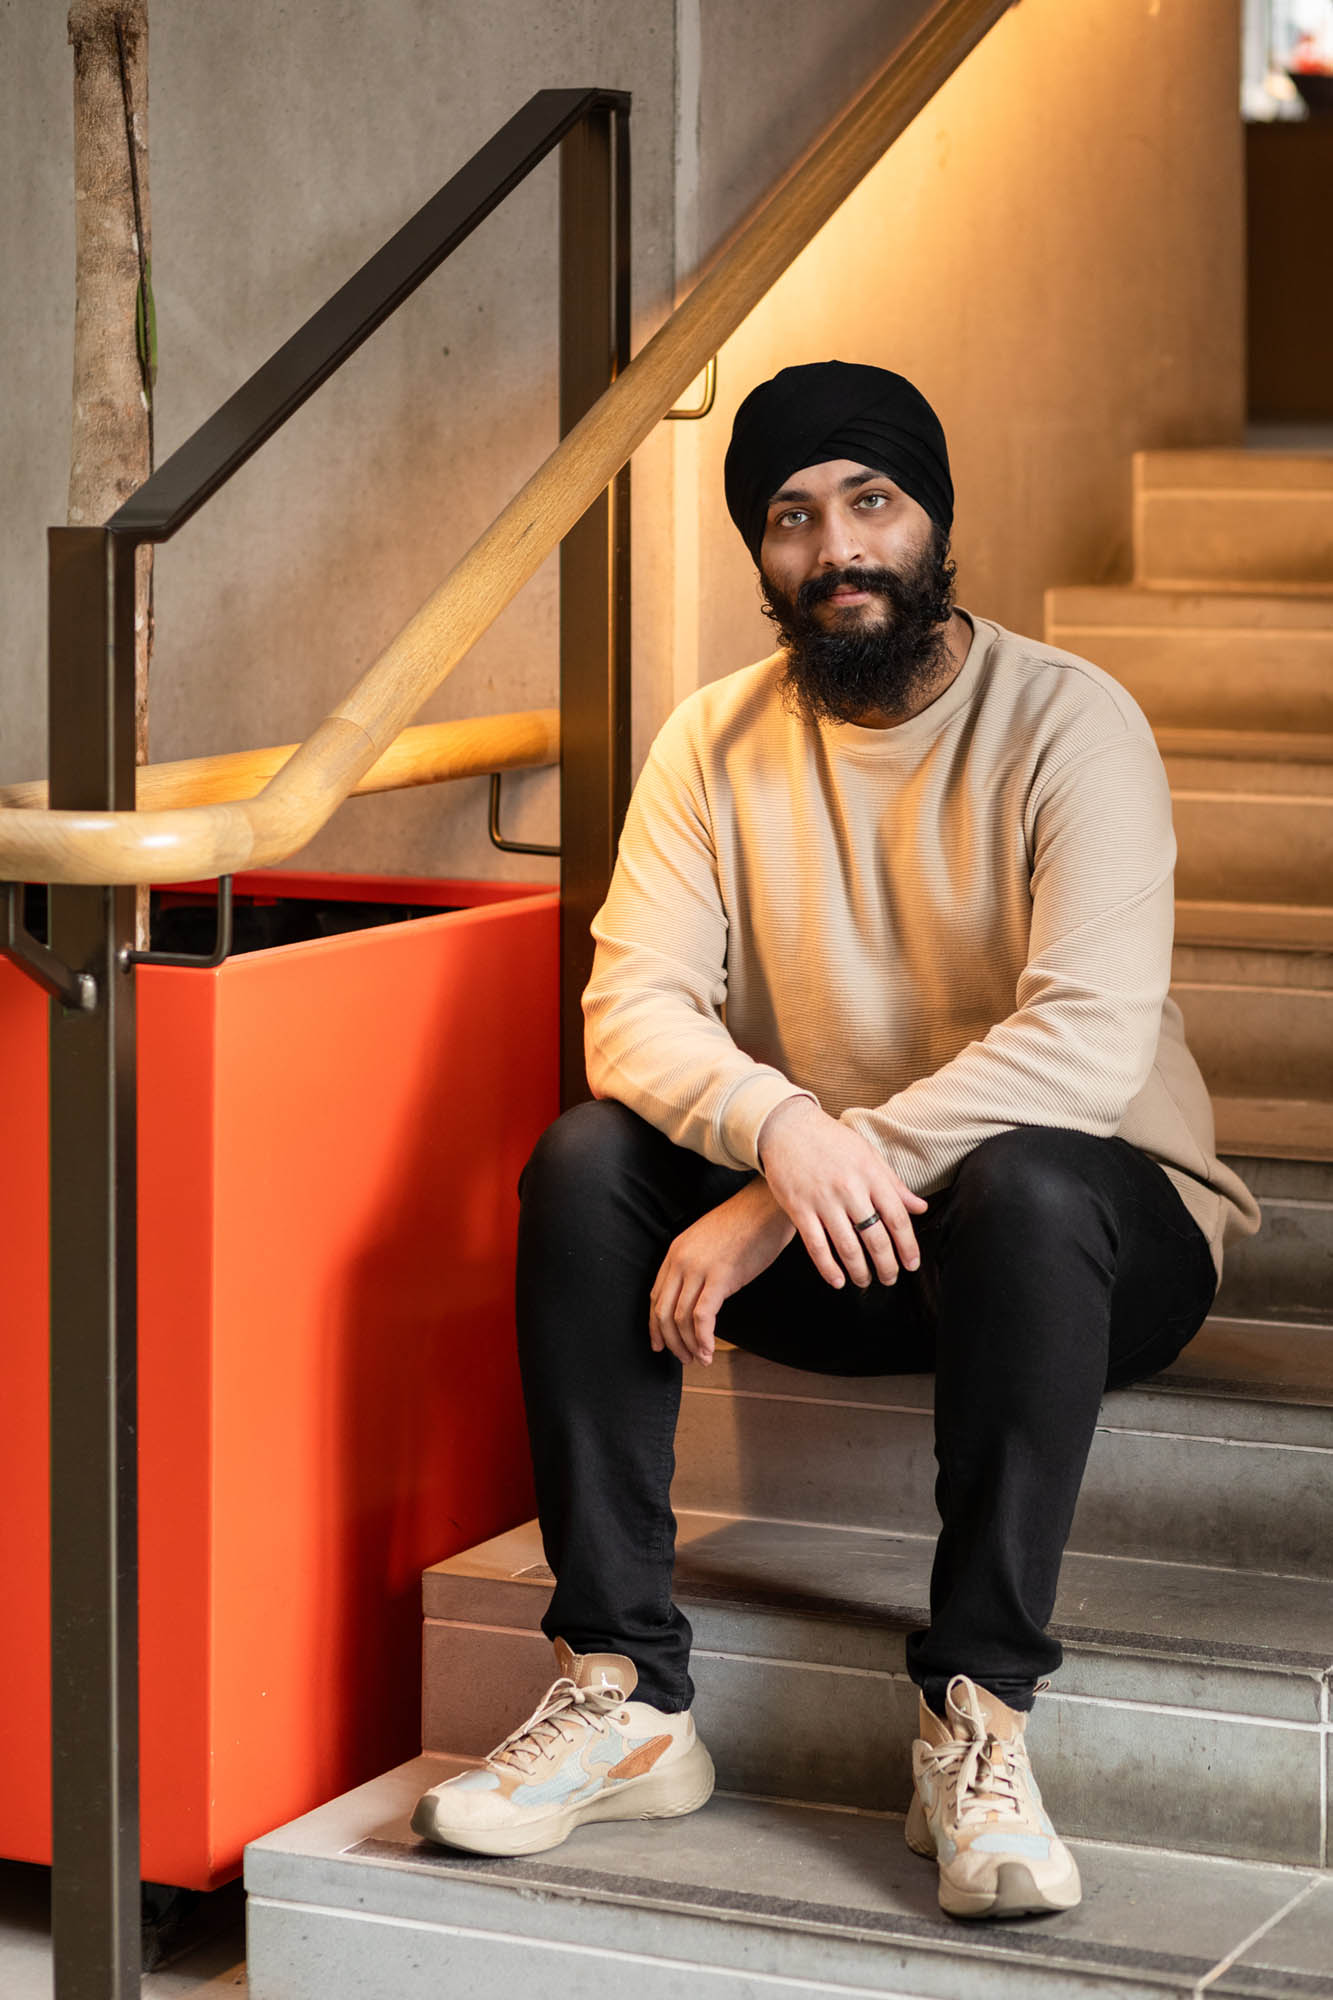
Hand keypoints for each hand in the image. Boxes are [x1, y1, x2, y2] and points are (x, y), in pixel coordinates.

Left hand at [649, 1177, 795, 1367]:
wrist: (768, 1205)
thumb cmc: (746, 1224)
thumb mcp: (709, 1243)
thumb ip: (698, 1266)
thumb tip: (699, 1296)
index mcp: (675, 1252)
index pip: (655, 1296)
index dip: (655, 1325)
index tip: (660, 1344)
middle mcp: (681, 1260)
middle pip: (663, 1311)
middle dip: (671, 1341)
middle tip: (683, 1359)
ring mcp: (699, 1268)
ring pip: (681, 1318)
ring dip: (688, 1345)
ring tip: (700, 1359)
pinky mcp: (721, 1276)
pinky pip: (703, 1316)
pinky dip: (703, 1339)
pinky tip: (709, 1351)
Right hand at [757, 1096, 926, 1289]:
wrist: (788, 1127)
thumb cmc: (832, 1141)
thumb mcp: (868, 1156)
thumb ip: (894, 1185)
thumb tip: (920, 1207)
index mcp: (871, 1175)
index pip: (897, 1218)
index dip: (908, 1246)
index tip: (912, 1264)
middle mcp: (850, 1189)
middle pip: (875, 1238)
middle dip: (887, 1265)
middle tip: (890, 1278)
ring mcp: (823, 1200)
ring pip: (847, 1247)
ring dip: (860, 1271)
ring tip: (865, 1281)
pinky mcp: (799, 1209)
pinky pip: (816, 1247)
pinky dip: (828, 1268)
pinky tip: (837, 1280)